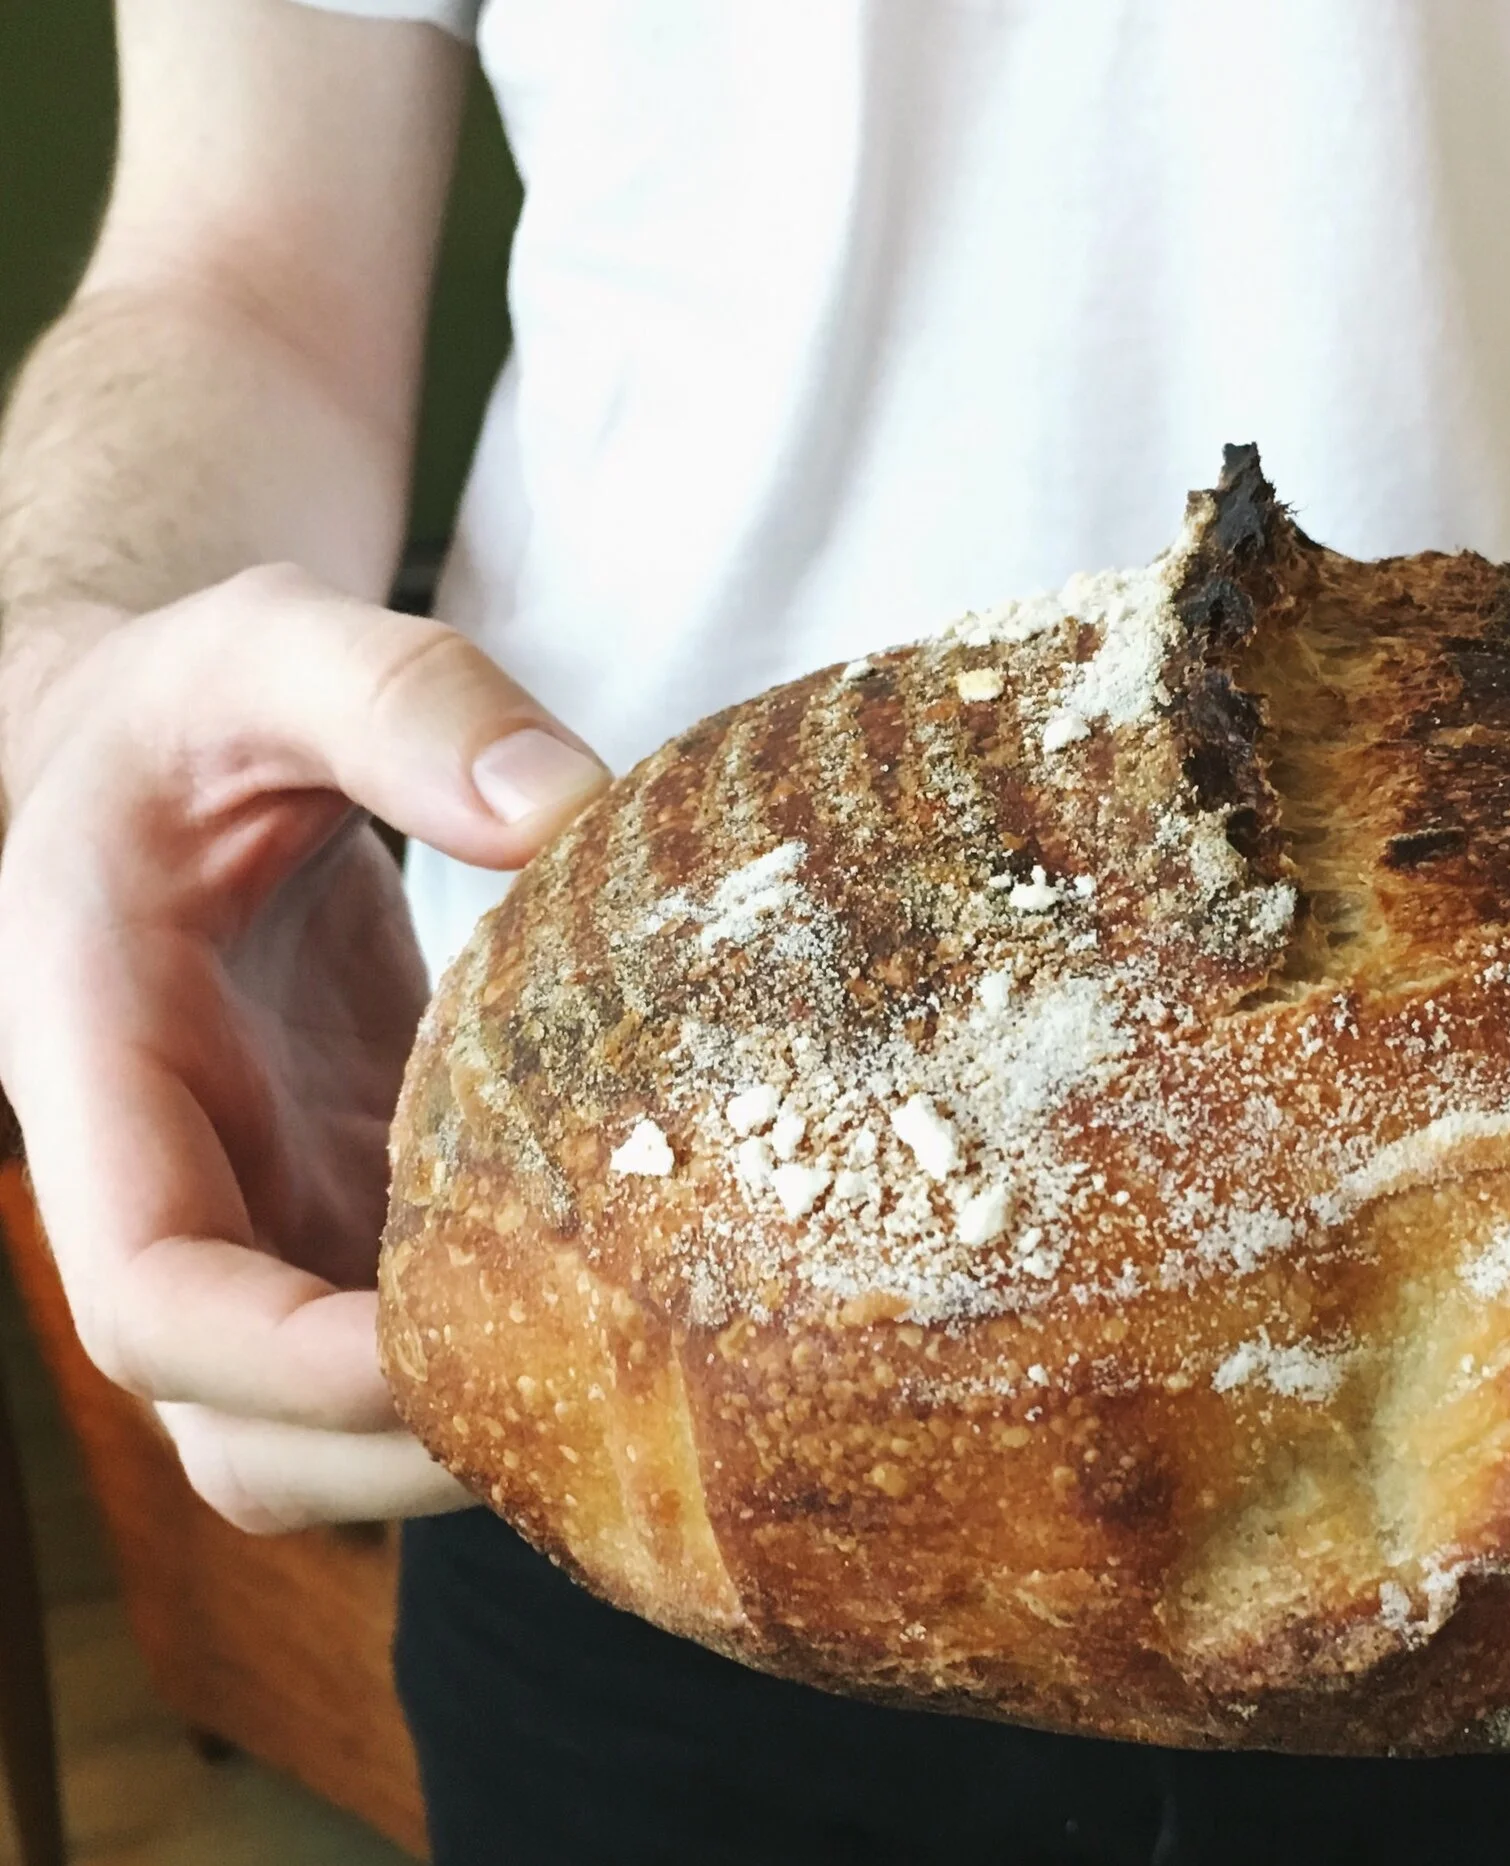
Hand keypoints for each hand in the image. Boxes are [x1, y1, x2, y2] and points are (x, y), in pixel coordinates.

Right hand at [0, 565, 608, 1530]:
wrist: (168, 751)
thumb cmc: (198, 702)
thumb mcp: (276, 647)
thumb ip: (403, 696)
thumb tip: (568, 805)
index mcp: (100, 1077)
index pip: (154, 1305)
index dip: (295, 1370)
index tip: (464, 1354)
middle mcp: (173, 1188)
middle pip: (240, 1437)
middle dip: (400, 1463)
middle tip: (612, 1402)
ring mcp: (260, 1220)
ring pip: (321, 1440)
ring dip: (462, 1452)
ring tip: (649, 1388)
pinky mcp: (345, 1212)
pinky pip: (404, 1354)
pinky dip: (503, 1374)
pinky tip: (644, 1320)